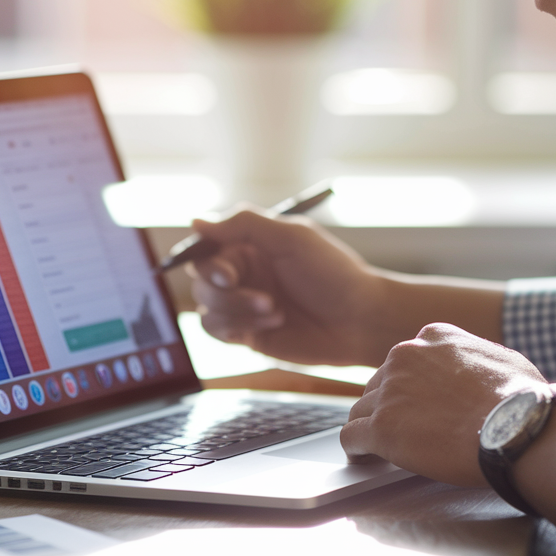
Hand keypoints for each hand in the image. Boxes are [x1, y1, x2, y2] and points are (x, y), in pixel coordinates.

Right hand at [188, 208, 389, 366]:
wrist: (360, 321)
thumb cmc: (333, 274)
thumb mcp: (291, 237)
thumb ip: (243, 224)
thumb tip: (195, 221)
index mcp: (251, 245)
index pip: (206, 247)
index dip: (207, 262)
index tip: (227, 276)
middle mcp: (244, 273)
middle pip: (201, 280)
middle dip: (227, 293)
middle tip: (265, 298)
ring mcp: (244, 305)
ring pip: (206, 308)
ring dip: (237, 310)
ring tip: (275, 310)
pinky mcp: (248, 334)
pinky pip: (216, 330)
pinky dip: (238, 326)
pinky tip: (273, 324)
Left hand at [340, 322, 547, 487]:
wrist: (517, 428)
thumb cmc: (521, 399)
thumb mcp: (502, 359)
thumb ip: (475, 359)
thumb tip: (481, 372)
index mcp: (433, 337)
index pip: (407, 360)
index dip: (411, 385)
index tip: (417, 402)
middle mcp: (405, 356)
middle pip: (380, 383)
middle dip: (390, 405)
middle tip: (404, 429)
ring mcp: (390, 391)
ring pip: (362, 408)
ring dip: (371, 426)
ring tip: (378, 447)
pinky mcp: (381, 427)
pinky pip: (351, 436)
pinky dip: (356, 447)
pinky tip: (363, 455)